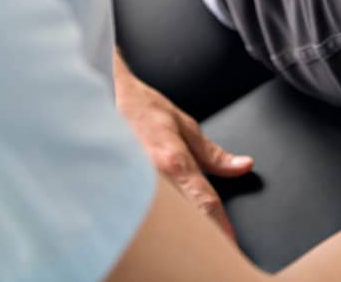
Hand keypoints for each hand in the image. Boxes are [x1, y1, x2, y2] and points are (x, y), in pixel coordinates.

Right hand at [112, 60, 252, 238]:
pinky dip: (150, 218)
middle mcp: (152, 179)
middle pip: (184, 218)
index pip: (205, 202)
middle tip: (210, 239)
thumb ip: (212, 153)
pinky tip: (153, 217)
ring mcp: (132, 187)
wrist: (98, 98)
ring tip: (182, 230)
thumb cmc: (139, 109)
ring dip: (175, 225)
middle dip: (199, 230)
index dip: (221, 226)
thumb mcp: (183, 125)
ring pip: (161, 220)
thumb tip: (242, 166)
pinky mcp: (116, 190)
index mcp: (173, 162)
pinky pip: (138, 213)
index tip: (230, 242)